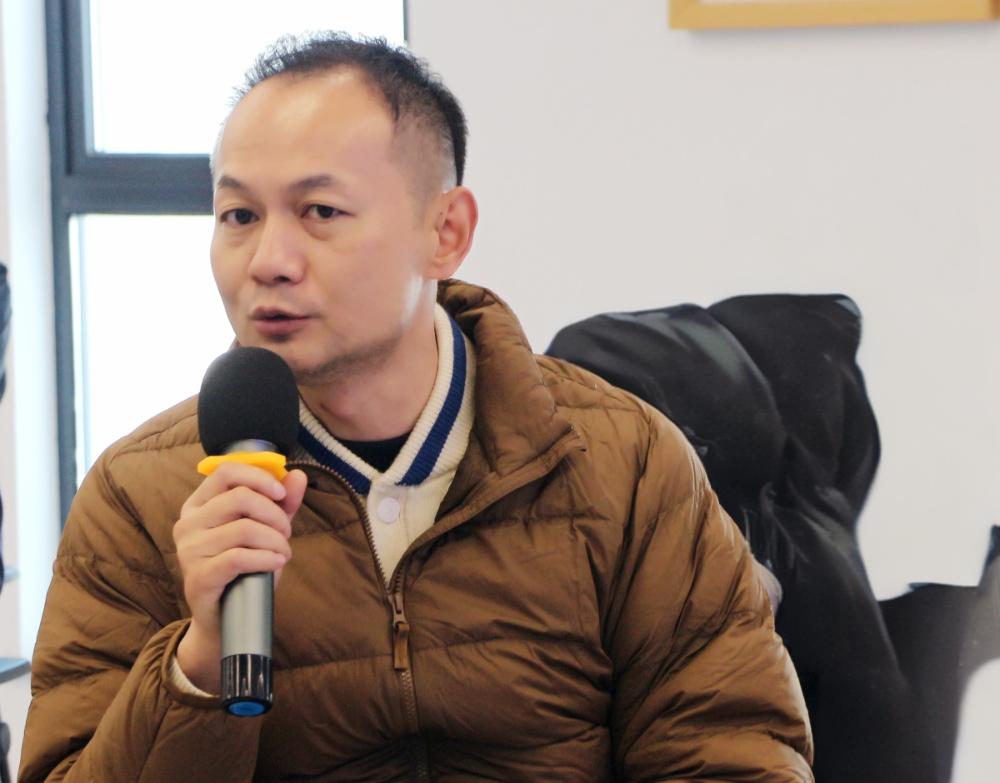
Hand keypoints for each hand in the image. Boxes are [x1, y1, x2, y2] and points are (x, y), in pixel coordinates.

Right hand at [172, 462, 306, 693]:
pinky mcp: (198, 577)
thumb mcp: (265, 530)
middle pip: (240, 497)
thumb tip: (297, 475)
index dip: (259, 478)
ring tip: (283, 553)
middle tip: (287, 533)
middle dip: (275, 514)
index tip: (281, 493)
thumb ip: (281, 503)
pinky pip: (239, 558)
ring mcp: (188, 551)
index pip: (226, 472)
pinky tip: (276, 563)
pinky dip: (266, 558)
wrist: (225, 618)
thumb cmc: (244, 569)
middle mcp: (188, 523)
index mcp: (199, 505)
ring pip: (244, 528)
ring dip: (276, 540)